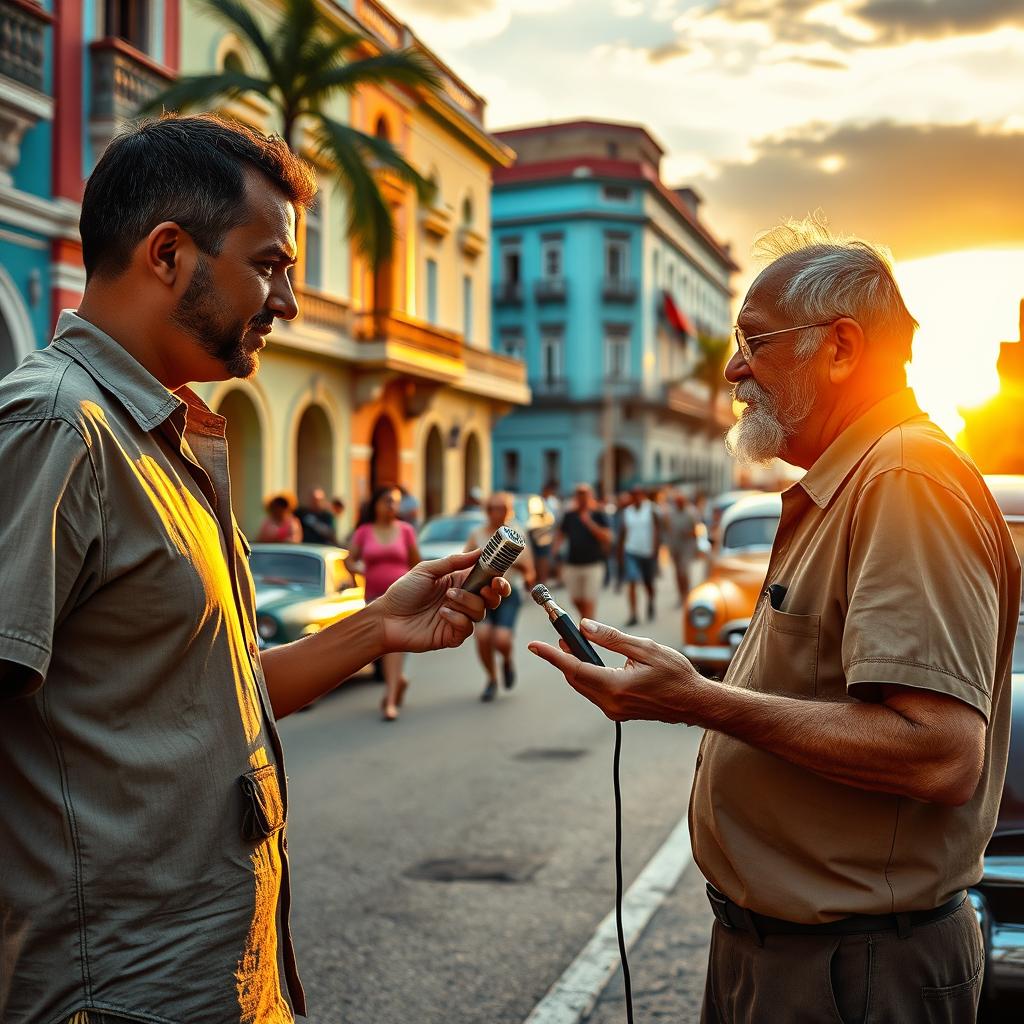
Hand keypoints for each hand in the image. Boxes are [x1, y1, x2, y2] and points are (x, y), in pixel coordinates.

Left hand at [374, 549, 510, 653]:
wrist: (386, 618)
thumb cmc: (403, 592)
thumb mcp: (427, 570)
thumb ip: (453, 562)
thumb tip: (479, 551)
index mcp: (459, 582)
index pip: (486, 579)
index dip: (498, 578)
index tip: (498, 575)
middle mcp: (462, 600)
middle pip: (491, 598)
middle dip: (494, 593)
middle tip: (486, 588)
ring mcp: (458, 619)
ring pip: (480, 612)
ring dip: (467, 602)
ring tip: (447, 597)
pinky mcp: (452, 635)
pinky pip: (467, 628)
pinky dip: (458, 619)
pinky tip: (442, 614)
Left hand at [528, 619, 704, 722]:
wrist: (695, 702)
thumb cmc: (676, 674)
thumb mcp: (646, 648)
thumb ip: (612, 639)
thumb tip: (585, 627)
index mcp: (616, 687)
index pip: (574, 668)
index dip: (552, 655)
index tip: (534, 646)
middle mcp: (611, 703)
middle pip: (575, 677)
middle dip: (563, 655)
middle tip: (559, 633)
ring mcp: (614, 711)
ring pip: (583, 685)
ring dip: (574, 664)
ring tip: (571, 642)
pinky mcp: (618, 712)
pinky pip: (594, 691)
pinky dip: (587, 675)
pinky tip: (588, 660)